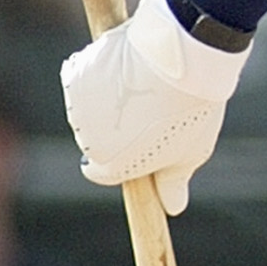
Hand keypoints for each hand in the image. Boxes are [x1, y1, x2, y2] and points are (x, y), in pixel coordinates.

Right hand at [61, 0, 248, 212]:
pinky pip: (82, 73)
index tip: (136, 139)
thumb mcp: (191, 152)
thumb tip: (174, 208)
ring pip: (87, 104)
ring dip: (107, 95)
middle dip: (115, 124)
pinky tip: (125, 65)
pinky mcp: (75, 71)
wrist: (182, 58)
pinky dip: (99, 69)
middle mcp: (86, 139)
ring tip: (141, 83)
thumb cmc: (190, 109)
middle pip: (94, 137)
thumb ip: (174, 182)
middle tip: (150, 105)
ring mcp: (78, 104)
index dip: (120, 156)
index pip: (101, 171)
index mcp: (112, 165)